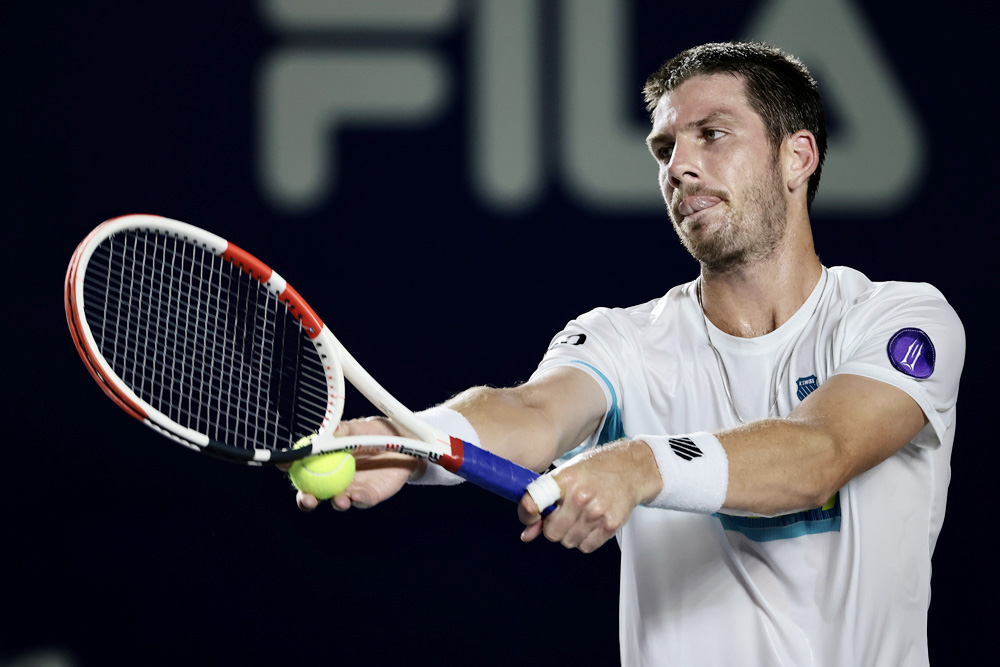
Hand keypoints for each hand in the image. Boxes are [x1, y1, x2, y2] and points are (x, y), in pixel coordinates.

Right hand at [291, 417, 425, 511]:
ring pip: (337, 501)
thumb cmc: (376, 432)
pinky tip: (355, 497)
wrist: (406, 442)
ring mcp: (351, 488)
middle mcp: (334, 478)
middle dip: (307, 500)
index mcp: (326, 461)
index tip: (282, 466)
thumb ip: (341, 431)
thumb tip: (324, 433)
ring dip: (335, 503)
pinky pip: (361, 500)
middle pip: (314, 493)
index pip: (303, 468)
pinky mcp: (370, 496)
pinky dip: (357, 499)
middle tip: (307, 499)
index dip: (291, 469)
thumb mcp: (358, 428)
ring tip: (338, 500)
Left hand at [517, 440, 660, 552]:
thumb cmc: (595, 471)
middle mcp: (581, 496)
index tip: (533, 517)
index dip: (529, 514)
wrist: (629, 470)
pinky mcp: (611, 524)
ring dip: (570, 534)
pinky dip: (585, 540)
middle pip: (552, 532)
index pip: (534, 503)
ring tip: (579, 518)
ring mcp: (597, 511)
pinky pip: (586, 547)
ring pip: (569, 542)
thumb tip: (527, 534)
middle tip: (563, 516)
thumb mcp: (565, 476)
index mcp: (566, 479)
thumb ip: (543, 502)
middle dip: (554, 527)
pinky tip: (590, 524)